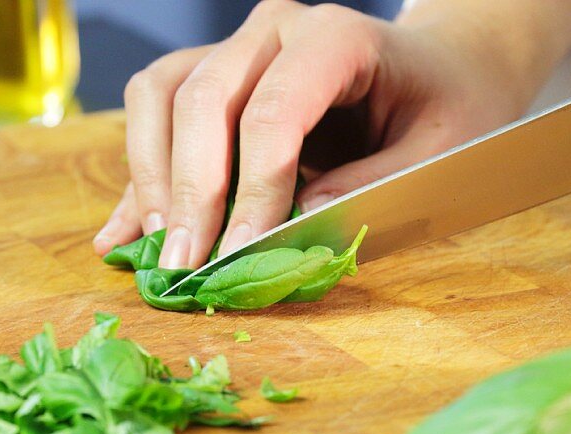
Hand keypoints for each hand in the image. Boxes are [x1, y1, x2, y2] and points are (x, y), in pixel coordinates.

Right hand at [94, 0, 570, 268]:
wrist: (443, 67)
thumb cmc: (448, 108)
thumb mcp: (435, 154)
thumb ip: (369, 186)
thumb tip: (290, 227)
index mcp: (335, 39)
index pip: (272, 115)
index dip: (250, 193)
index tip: (237, 256)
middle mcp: (274, 31)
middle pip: (203, 102)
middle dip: (189, 193)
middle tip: (184, 266)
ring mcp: (238, 47)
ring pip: (160, 96)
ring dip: (151, 176)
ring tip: (159, 246)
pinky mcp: (216, 73)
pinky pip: (157, 110)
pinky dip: (139, 173)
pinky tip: (121, 232)